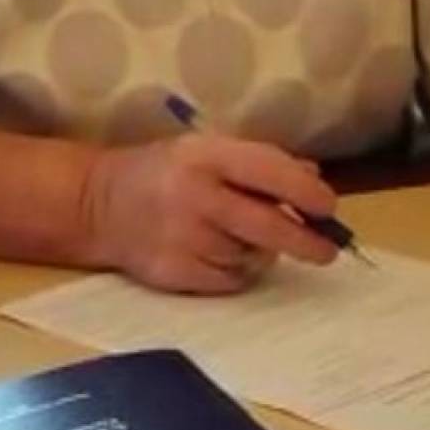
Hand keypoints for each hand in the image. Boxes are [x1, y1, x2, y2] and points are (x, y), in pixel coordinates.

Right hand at [80, 133, 339, 293]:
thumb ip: (260, 161)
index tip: (330, 207)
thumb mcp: (209, 148)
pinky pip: (229, 281)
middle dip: (306, 240)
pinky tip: (221, 254)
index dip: (306, 192)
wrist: (99, 204)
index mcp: (205, 155)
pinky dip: (238, 272)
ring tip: (241, 236)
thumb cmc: (167, 170)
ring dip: (262, 252)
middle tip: (328, 250)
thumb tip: (313, 179)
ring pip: (251, 257)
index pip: (269, 172)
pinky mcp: (174, 272)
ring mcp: (182, 237)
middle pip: (267, 226)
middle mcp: (194, 195)